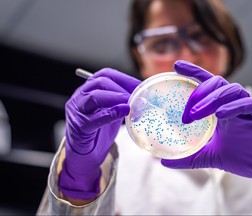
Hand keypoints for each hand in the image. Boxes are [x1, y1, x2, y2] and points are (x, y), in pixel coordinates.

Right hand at [59, 68, 140, 199]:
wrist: (84, 154)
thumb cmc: (98, 132)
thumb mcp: (112, 112)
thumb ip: (122, 103)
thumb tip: (143, 97)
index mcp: (88, 90)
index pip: (105, 75)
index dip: (124, 78)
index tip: (140, 85)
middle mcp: (80, 97)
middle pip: (100, 83)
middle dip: (121, 87)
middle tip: (137, 95)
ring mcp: (77, 112)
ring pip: (94, 97)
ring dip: (116, 97)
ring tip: (131, 102)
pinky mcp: (79, 127)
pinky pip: (94, 118)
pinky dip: (111, 113)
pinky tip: (124, 111)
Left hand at [162, 60, 251, 193]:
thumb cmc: (242, 157)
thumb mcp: (209, 156)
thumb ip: (189, 157)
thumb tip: (164, 162)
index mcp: (221, 108)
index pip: (206, 83)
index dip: (193, 72)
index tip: (176, 65)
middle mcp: (232, 103)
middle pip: (216, 82)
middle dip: (199, 93)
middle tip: (186, 112)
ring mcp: (246, 107)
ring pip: (230, 90)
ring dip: (211, 99)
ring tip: (196, 114)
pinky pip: (248, 103)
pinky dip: (233, 106)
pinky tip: (220, 115)